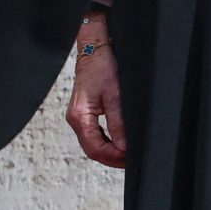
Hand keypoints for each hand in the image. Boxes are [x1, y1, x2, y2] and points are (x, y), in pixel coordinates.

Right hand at [66, 20, 126, 167]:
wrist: (95, 49)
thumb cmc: (103, 67)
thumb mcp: (115, 96)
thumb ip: (118, 123)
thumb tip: (124, 147)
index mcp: (80, 117)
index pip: (95, 149)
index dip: (114, 158)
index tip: (131, 160)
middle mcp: (76, 119)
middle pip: (93, 150)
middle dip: (113, 158)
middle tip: (134, 161)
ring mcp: (80, 116)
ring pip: (94, 143)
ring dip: (111, 151)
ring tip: (130, 154)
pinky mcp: (85, 113)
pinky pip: (95, 134)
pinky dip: (108, 141)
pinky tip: (121, 142)